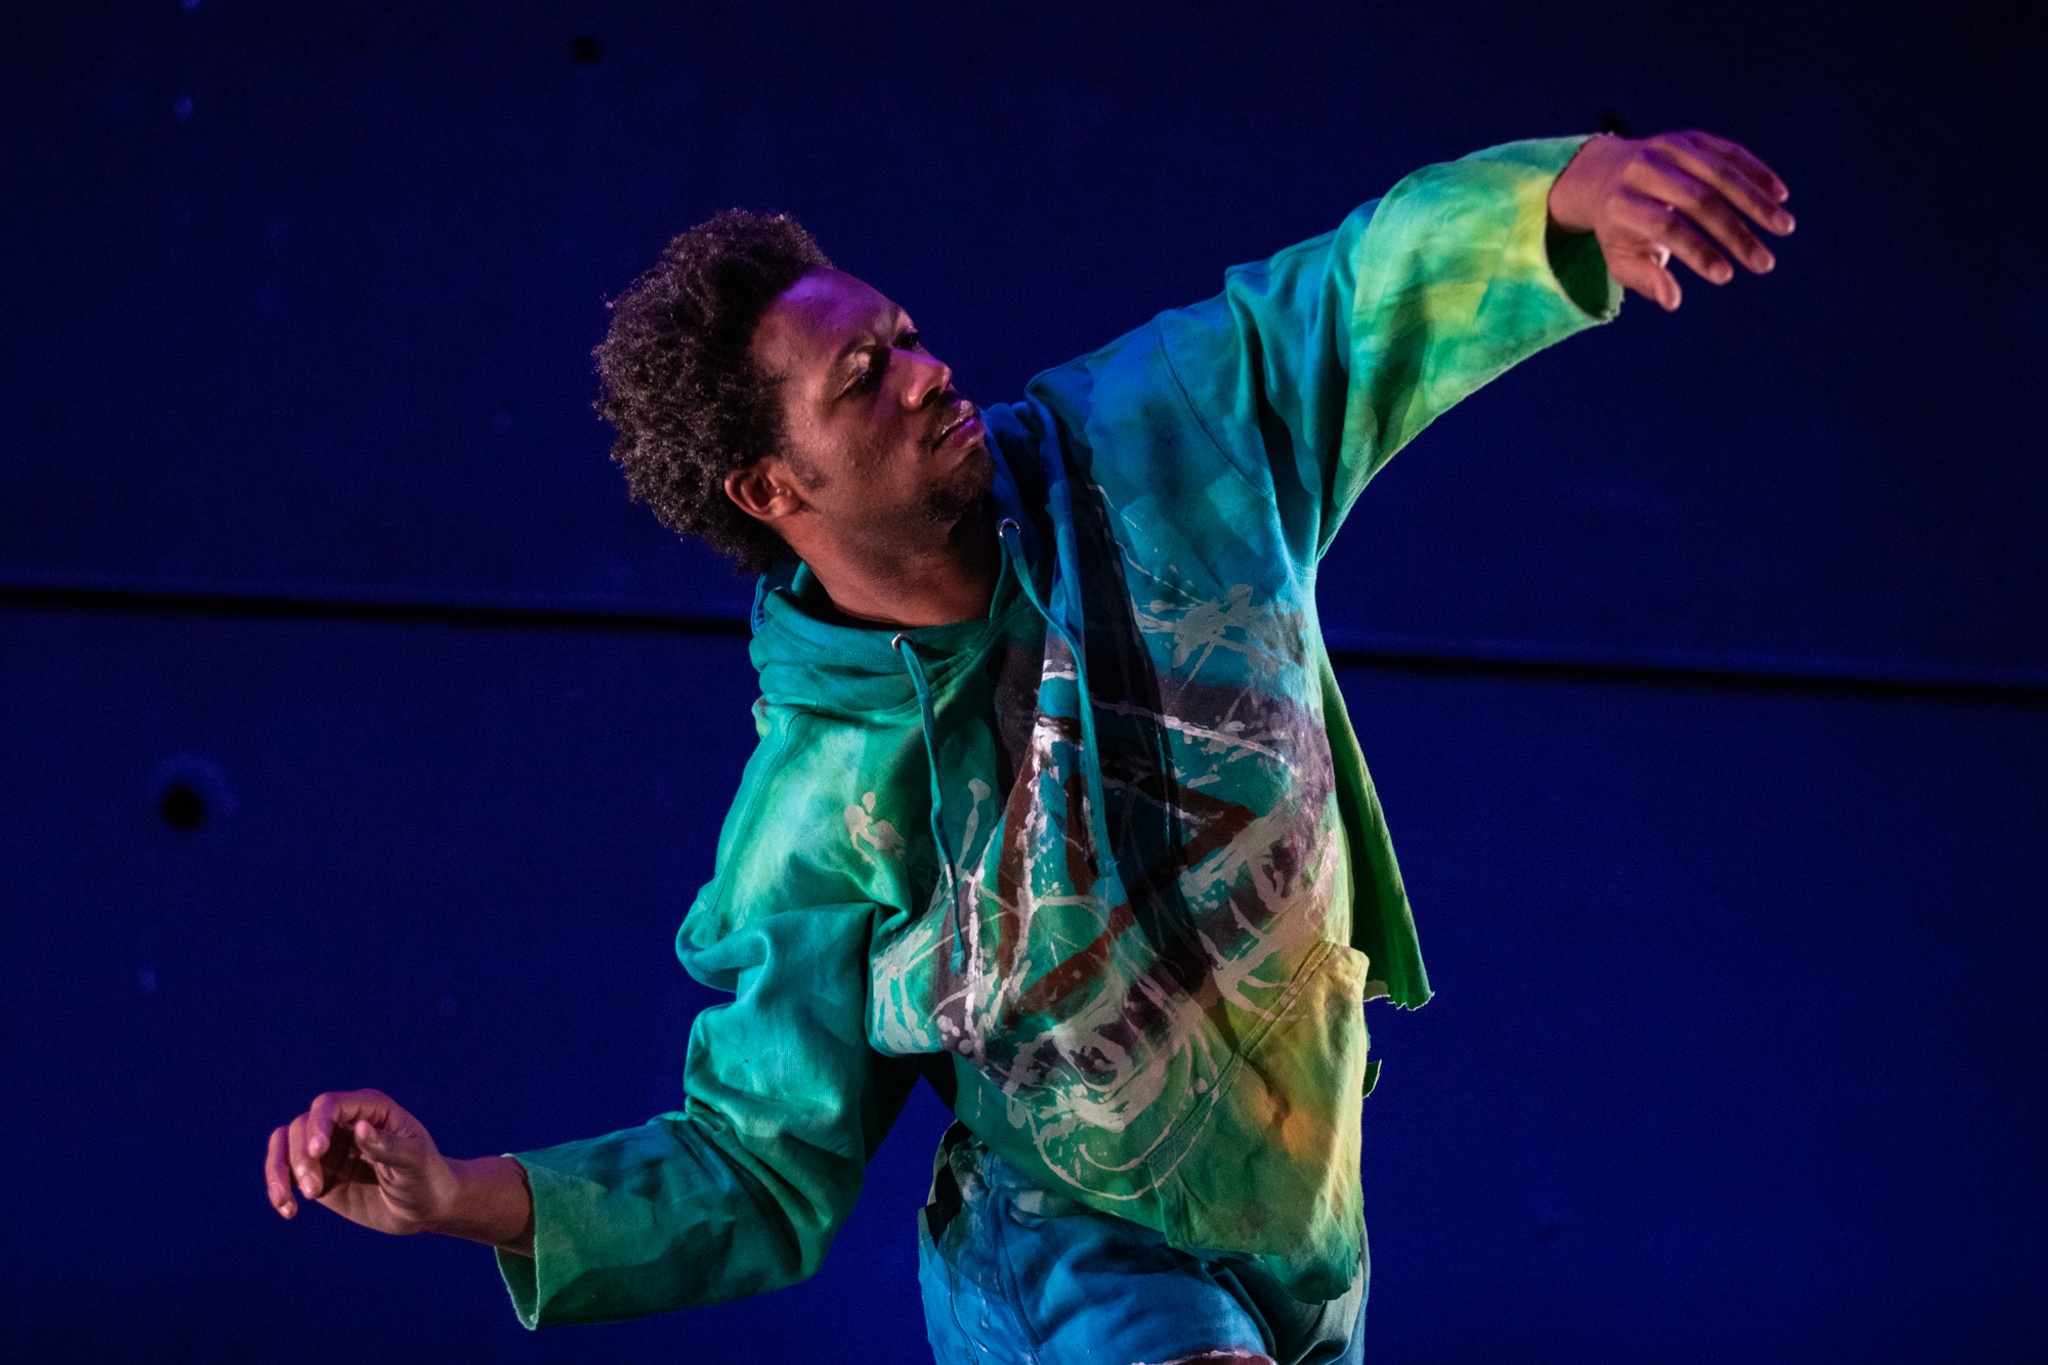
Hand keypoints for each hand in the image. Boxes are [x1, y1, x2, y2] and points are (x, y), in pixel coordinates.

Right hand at [264, 1088, 532, 1252]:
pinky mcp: (318, 1174)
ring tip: (290, 1203)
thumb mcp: (415, 1162)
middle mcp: (344, 1123)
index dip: (317, 1125)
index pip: (329, 1105)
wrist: (426, 1207)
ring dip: (279, 1172)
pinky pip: (285, 1172)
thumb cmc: (427, 1177)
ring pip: (284, 1145)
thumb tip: (360, 1127)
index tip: (318, 1153)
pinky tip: (288, 1210)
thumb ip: (388, 1146)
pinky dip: (278, 1188)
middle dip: (300, 1157)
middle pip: (301, 1126)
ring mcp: (328, 1149)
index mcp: (370, 1109)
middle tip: (315, 1190)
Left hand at [1548, 130, 1793, 310]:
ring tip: (1784, 228)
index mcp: (1622, 203)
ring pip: (1720, 172)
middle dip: (1735, 233)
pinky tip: (1780, 197)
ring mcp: (1669, 148)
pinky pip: (1730, 152)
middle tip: (1764, 263)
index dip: (1696, 250)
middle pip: (1698, 200)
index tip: (1725, 276)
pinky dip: (1757, 173)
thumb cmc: (1619, 228)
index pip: (1665, 227)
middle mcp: (1643, 169)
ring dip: (1756, 201)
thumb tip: (1672, 301)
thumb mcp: (1620, 258)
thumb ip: (1644, 279)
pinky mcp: (1691, 138)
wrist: (1605, 175)